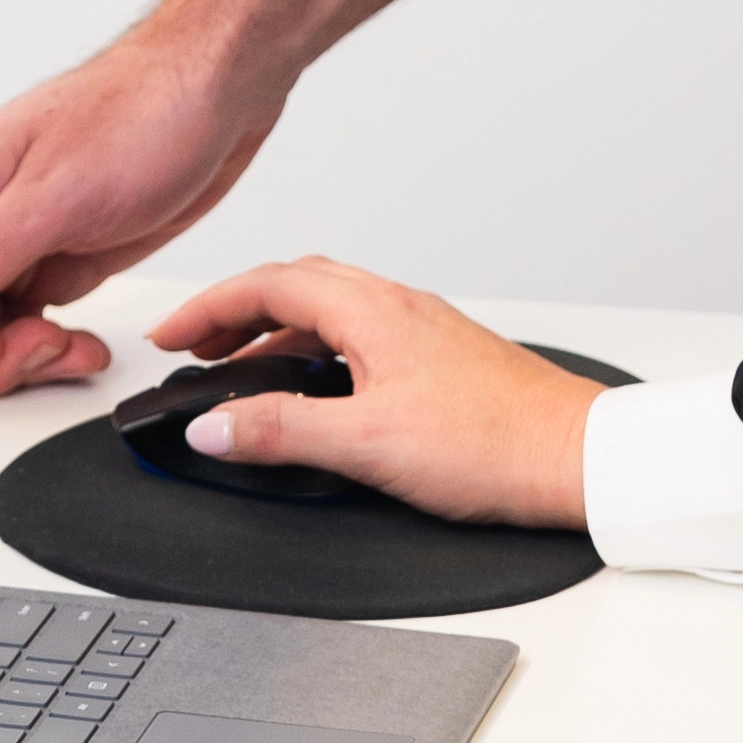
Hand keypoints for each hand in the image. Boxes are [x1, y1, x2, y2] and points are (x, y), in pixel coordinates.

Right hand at [0, 0, 463, 392]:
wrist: (218, 87)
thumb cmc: (147, 112)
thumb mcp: (59, 192)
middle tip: (41, 347)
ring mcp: (13, 240)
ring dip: (15, 361)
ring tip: (71, 349)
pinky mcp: (54, 255)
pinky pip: (21, 325)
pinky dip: (47, 349)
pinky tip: (85, 345)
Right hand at [142, 251, 597, 526]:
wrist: (575, 457)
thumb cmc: (493, 444)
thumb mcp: (366, 444)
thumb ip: (283, 432)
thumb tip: (214, 424)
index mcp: (372, 311)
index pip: (268, 284)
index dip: (207, 307)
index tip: (167, 337)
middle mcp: (397, 306)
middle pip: (296, 284)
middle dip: (235, 310)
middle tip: (194, 347)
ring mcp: (421, 329)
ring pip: (328, 308)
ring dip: (275, 329)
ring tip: (241, 371)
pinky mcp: (439, 357)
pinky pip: (356, 333)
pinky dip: (314, 348)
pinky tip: (314, 390)